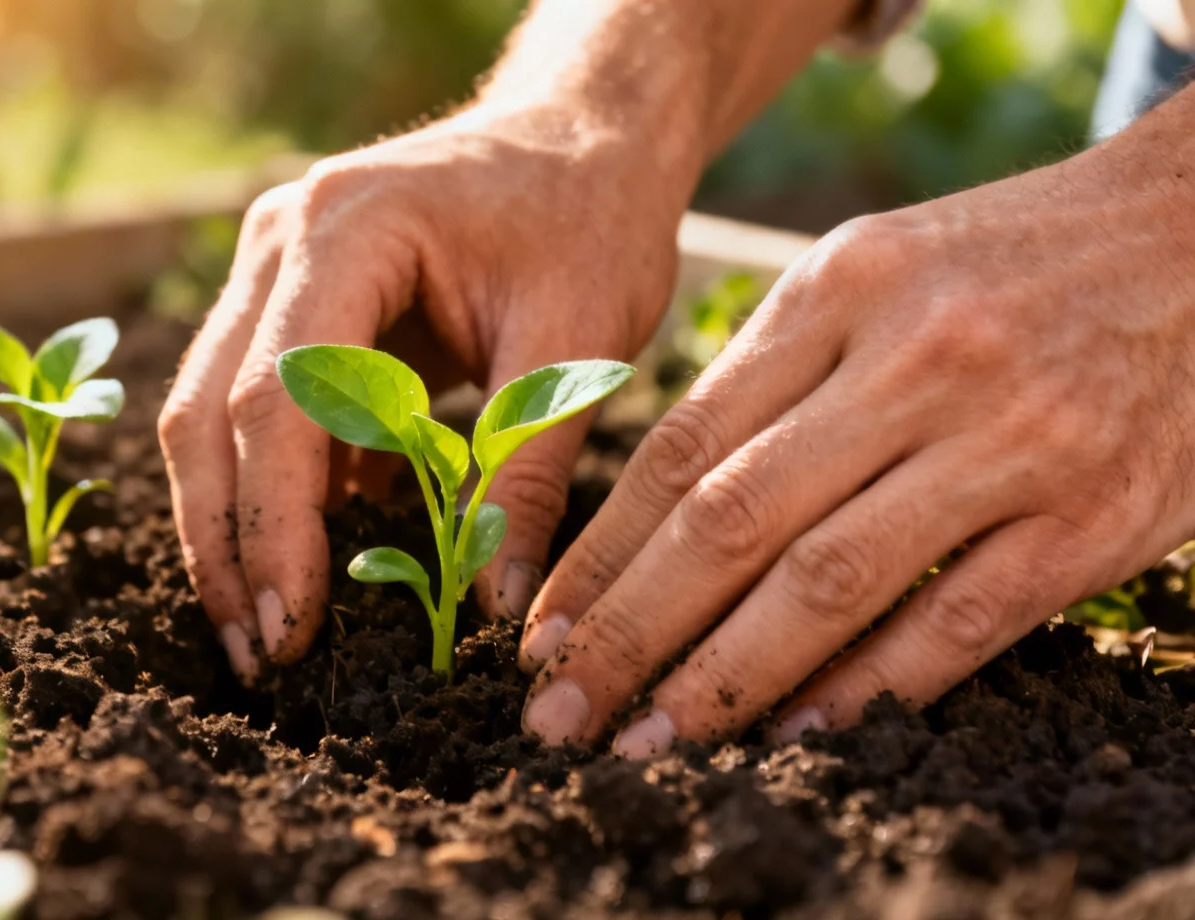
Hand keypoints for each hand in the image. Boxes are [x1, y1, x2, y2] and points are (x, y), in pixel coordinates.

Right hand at [159, 104, 697, 681]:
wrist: (580, 134)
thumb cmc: (589, 216)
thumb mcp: (577, 343)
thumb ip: (526, 474)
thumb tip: (488, 609)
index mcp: (346, 228)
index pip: (279, 397)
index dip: (276, 524)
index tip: (292, 626)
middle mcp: (281, 239)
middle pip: (209, 412)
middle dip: (226, 544)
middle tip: (256, 654)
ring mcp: (272, 267)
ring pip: (211, 416)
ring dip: (234, 525)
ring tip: (268, 628)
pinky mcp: (290, 302)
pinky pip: (258, 409)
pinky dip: (279, 488)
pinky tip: (314, 560)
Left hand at [518, 102, 1194, 753]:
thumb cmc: (1000, 263)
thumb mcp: (866, 273)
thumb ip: (765, 377)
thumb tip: (650, 518)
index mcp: (834, 293)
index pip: (680, 447)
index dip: (600, 553)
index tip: (540, 629)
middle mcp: (911, 362)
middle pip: (730, 521)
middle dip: (629, 632)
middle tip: (560, 712)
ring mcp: (1008, 440)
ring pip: (830, 581)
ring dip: (726, 676)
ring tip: (653, 741)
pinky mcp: (1091, 515)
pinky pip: (957, 620)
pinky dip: (869, 686)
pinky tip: (796, 731)